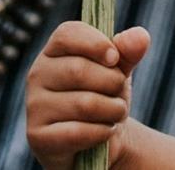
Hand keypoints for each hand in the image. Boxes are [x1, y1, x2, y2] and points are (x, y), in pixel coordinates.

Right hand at [26, 23, 149, 169]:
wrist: (94, 141)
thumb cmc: (103, 95)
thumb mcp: (117, 70)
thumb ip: (129, 51)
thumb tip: (140, 36)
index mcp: (54, 50)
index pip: (68, 34)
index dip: (96, 43)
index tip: (115, 59)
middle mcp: (37, 74)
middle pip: (79, 70)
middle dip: (113, 83)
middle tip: (119, 93)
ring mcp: (34, 106)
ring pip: (84, 104)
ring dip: (113, 110)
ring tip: (115, 113)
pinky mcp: (37, 136)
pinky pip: (78, 132)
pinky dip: (102, 132)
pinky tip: (104, 131)